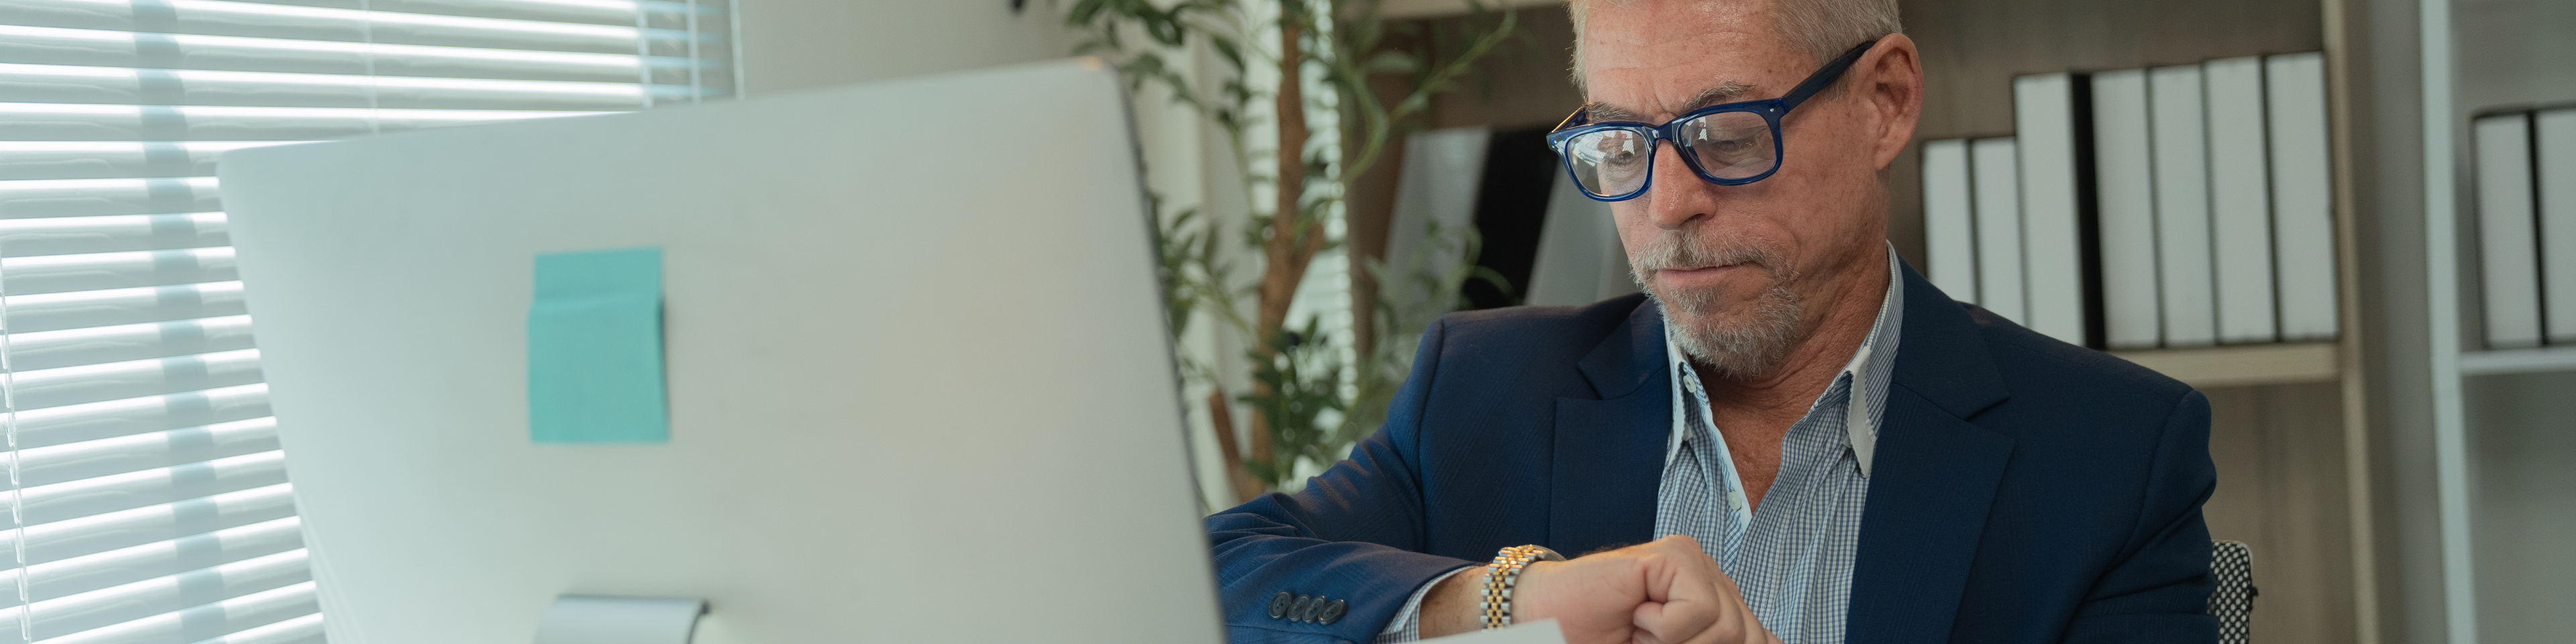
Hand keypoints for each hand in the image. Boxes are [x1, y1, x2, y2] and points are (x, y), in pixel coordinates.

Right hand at [1421, 535, 1775, 643]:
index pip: (1761, 640)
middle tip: (1647, 643)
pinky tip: (1636, 613)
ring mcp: (1694, 561)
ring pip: (1727, 629)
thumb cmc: (1600, 638)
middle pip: (1747, 638)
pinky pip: (1697, 610)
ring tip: (1639, 630)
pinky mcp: (1674, 555)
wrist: (1545, 621)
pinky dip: (1663, 628)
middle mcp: (1712, 577)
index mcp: (1717, 604)